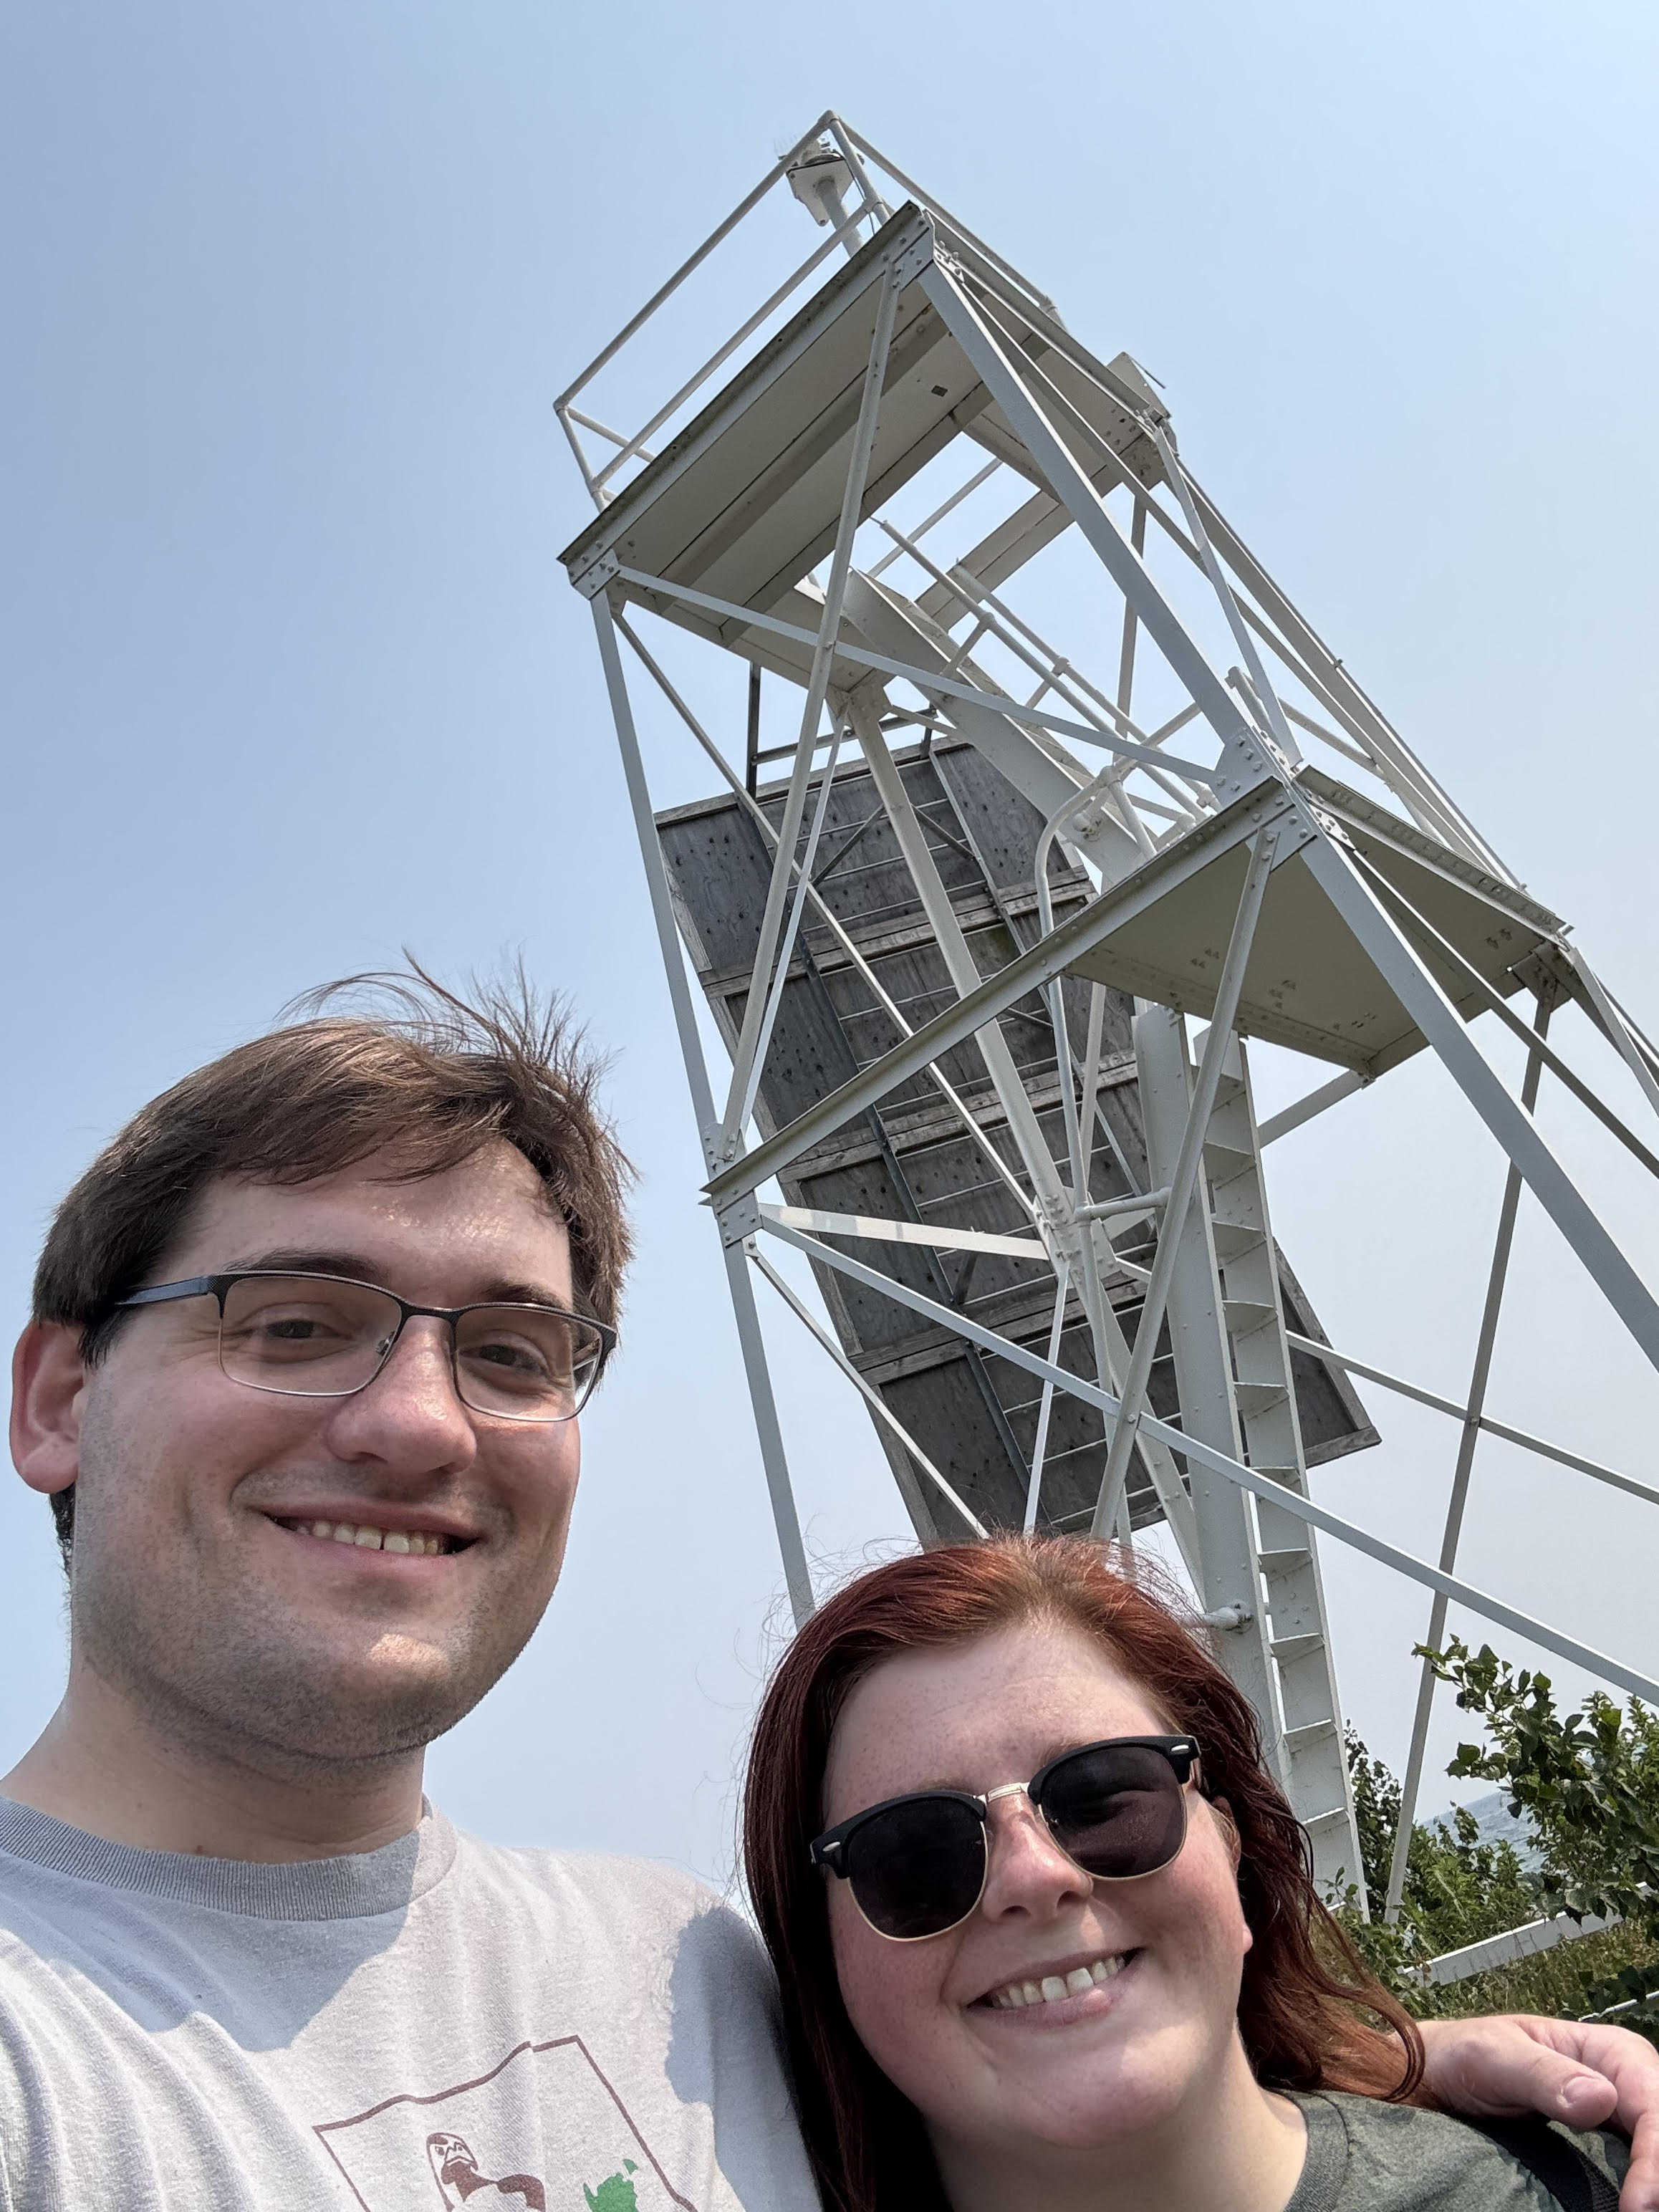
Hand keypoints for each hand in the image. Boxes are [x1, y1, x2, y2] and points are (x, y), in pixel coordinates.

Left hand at [1419, 2014, 1658, 2211]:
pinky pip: (1633, 2170)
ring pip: (1652, 2152)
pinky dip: (1637, 2188)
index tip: (1638, 2205)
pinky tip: (1626, 2208)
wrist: (1442, 2079)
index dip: (1655, 2156)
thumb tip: (1601, 2099)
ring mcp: (1616, 2120)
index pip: (1652, 2104)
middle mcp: (1622, 2085)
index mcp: (1608, 2052)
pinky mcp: (1605, 2148)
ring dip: (1652, 2183)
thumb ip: (1542, 2075)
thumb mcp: (1493, 2057)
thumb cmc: (1466, 2056)